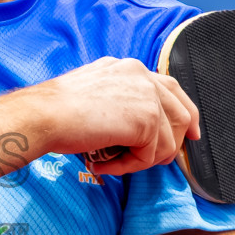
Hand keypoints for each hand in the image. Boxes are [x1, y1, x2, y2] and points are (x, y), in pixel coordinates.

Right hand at [33, 56, 200, 175]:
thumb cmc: (55, 109)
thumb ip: (120, 100)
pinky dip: (128, 167)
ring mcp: (147, 96)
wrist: (44, 114)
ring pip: (167, 140)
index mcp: (130, 68)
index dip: (184, 113)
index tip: (189, 133)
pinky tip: (103, 163)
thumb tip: (137, 126)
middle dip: (174, 142)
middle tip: (156, 161)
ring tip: (113, 162)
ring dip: (142, 159)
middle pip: (182, 112)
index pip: (171, 88)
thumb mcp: (93, 93)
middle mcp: (142, 76)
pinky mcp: (147, 120)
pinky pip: (150, 155)